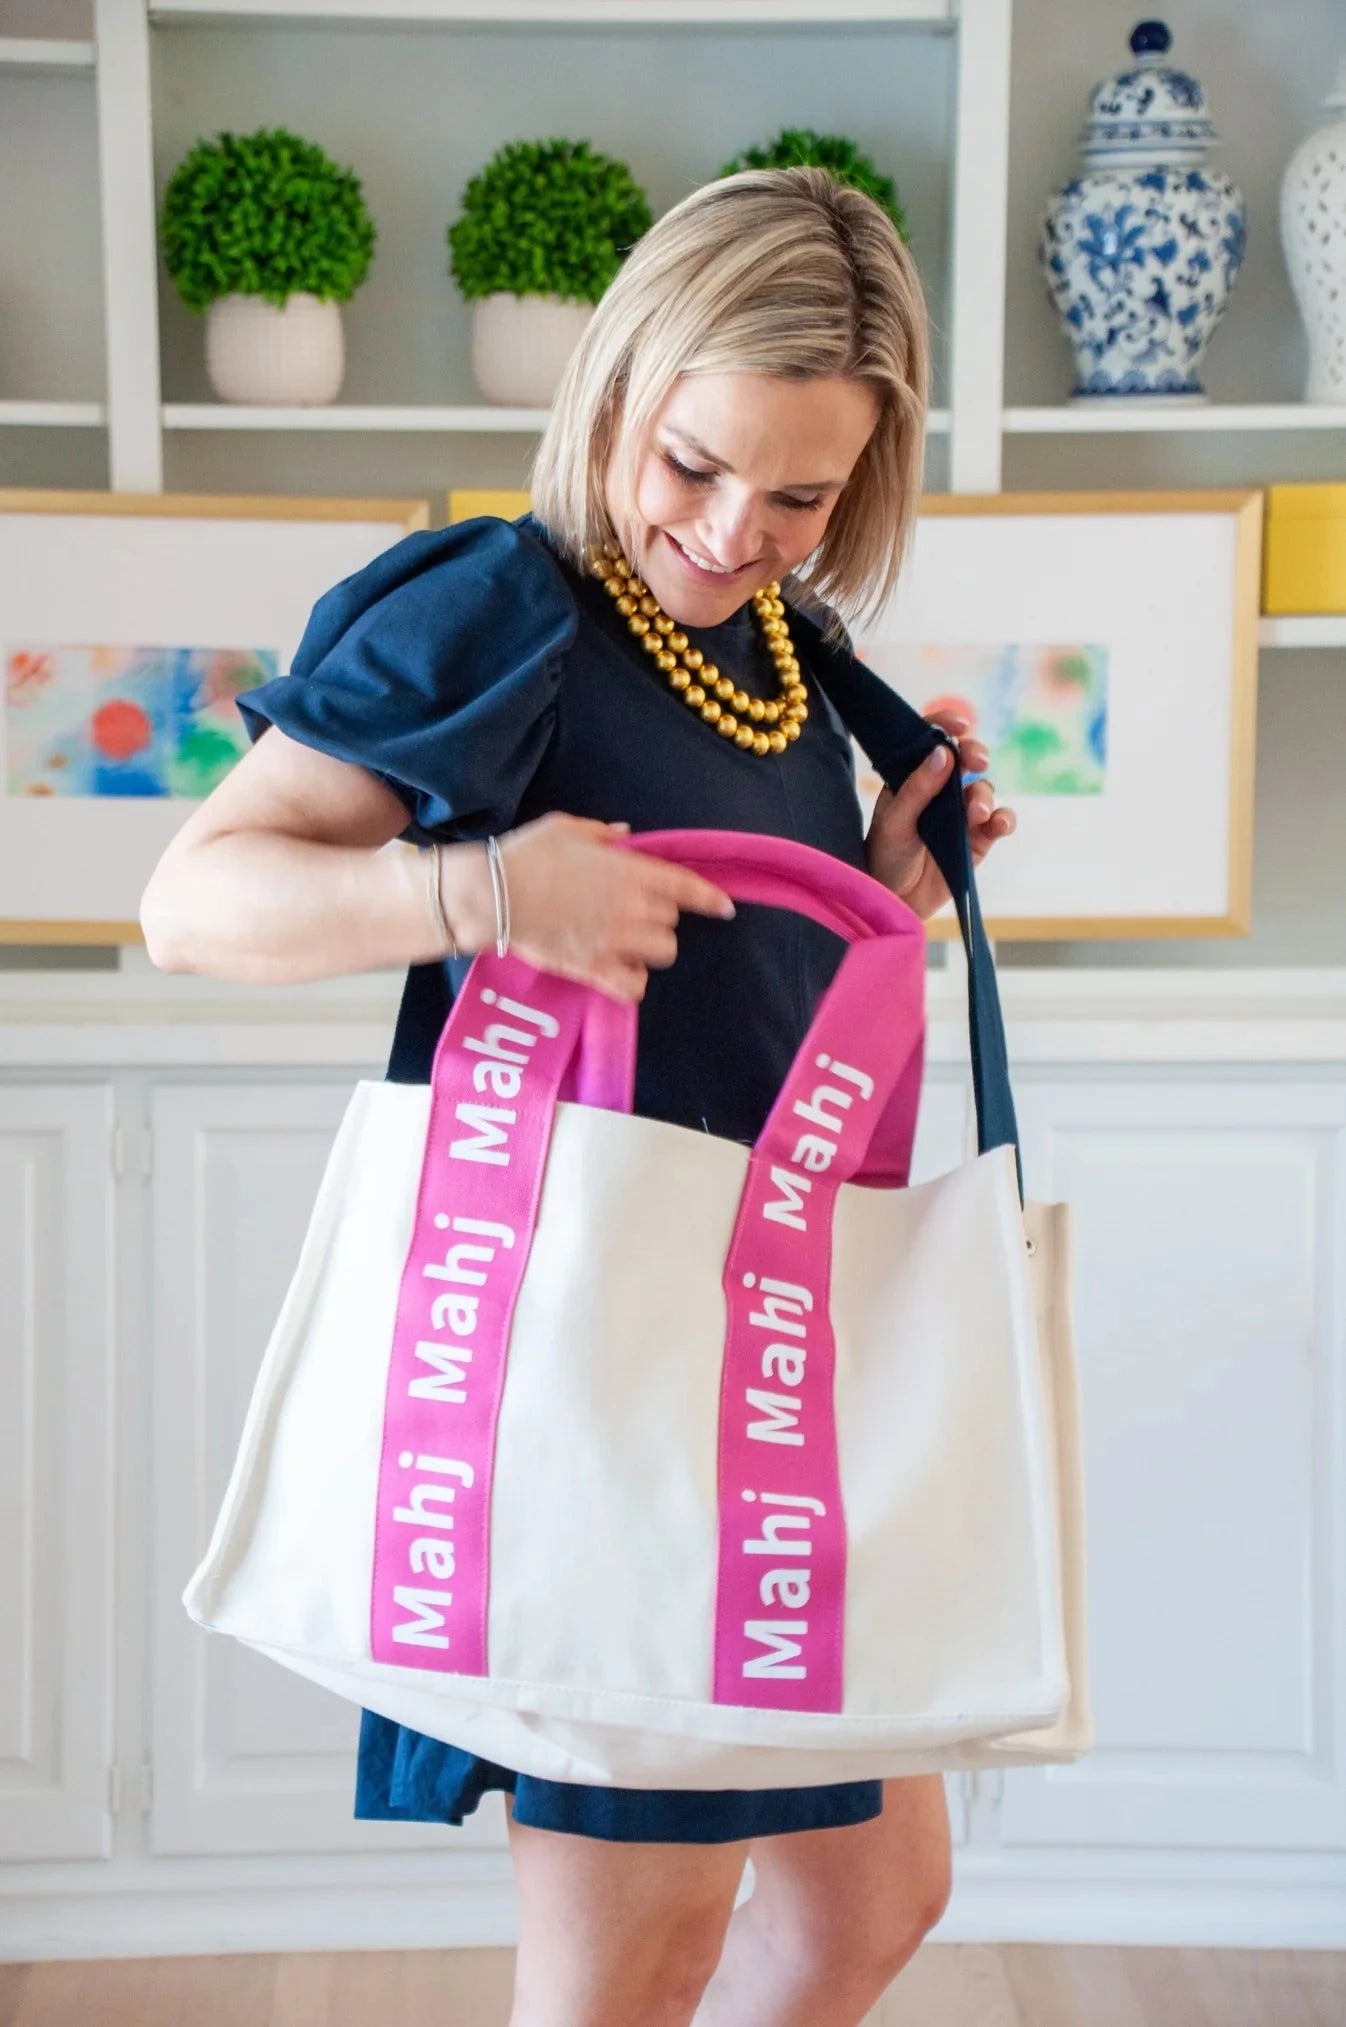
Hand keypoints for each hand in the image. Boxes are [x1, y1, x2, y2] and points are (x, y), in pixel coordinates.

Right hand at [491, 813, 735, 1002]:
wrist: (495, 895)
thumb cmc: (527, 855)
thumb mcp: (566, 828)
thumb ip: (602, 833)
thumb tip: (624, 834)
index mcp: (629, 871)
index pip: (685, 887)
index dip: (709, 898)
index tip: (725, 907)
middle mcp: (630, 907)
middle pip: (672, 922)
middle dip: (661, 917)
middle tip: (637, 913)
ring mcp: (614, 941)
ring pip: (663, 953)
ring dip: (651, 948)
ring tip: (630, 944)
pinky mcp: (593, 969)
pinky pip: (633, 987)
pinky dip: (633, 982)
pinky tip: (622, 972)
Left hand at [864, 708, 1016, 919]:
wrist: (894, 904)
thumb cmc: (884, 859)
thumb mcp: (894, 822)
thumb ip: (918, 788)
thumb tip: (943, 752)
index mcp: (912, 778)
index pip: (931, 741)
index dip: (946, 726)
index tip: (960, 725)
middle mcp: (939, 791)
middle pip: (966, 759)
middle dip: (975, 754)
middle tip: (977, 761)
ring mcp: (961, 815)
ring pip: (984, 790)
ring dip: (984, 795)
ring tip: (976, 812)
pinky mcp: (978, 841)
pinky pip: (998, 822)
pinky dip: (1004, 819)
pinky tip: (999, 823)